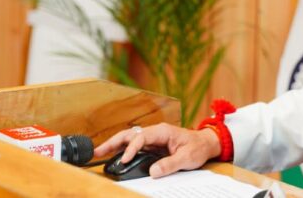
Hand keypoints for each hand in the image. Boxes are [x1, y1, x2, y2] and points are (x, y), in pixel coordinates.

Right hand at [94, 123, 221, 177]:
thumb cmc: (198, 147)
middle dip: (112, 142)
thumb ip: (170, 164)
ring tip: (98, 154)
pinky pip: (134, 146)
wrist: (205, 144)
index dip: (131, 148)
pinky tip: (113, 156)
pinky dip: (122, 150)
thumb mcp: (187, 157)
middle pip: (129, 134)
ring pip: (129, 139)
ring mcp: (152, 139)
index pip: (141, 137)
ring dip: (114, 145)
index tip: (124, 159)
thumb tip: (153, 171)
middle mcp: (155, 133)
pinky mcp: (152, 146)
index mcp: (163, 131)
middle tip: (96, 152)